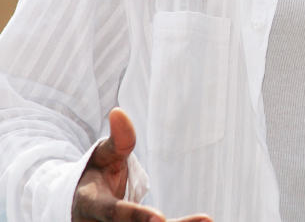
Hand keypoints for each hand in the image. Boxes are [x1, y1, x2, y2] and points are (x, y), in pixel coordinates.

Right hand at [71, 108, 211, 221]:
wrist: (80, 205)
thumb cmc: (96, 173)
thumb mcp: (102, 154)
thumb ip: (117, 139)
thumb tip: (119, 111)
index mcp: (91, 204)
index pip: (114, 212)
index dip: (136, 216)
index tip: (161, 218)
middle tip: (202, 220)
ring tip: (207, 220)